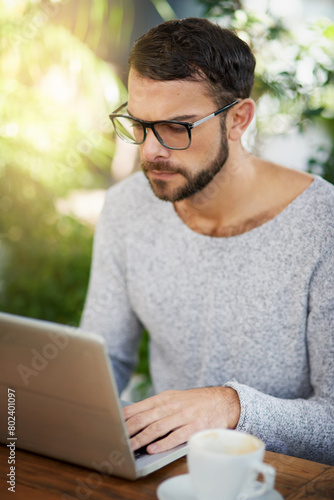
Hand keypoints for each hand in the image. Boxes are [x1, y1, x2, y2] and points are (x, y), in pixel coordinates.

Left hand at [122, 387, 239, 453]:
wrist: (223, 401)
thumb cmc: (194, 402)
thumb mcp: (174, 398)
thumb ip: (156, 406)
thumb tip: (131, 416)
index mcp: (165, 398)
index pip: (140, 407)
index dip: (125, 417)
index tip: (112, 424)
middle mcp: (172, 405)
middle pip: (145, 417)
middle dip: (129, 429)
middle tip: (116, 438)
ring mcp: (184, 416)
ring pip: (158, 427)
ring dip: (141, 438)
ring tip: (130, 446)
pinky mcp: (195, 427)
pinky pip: (176, 436)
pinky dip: (163, 443)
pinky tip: (152, 448)